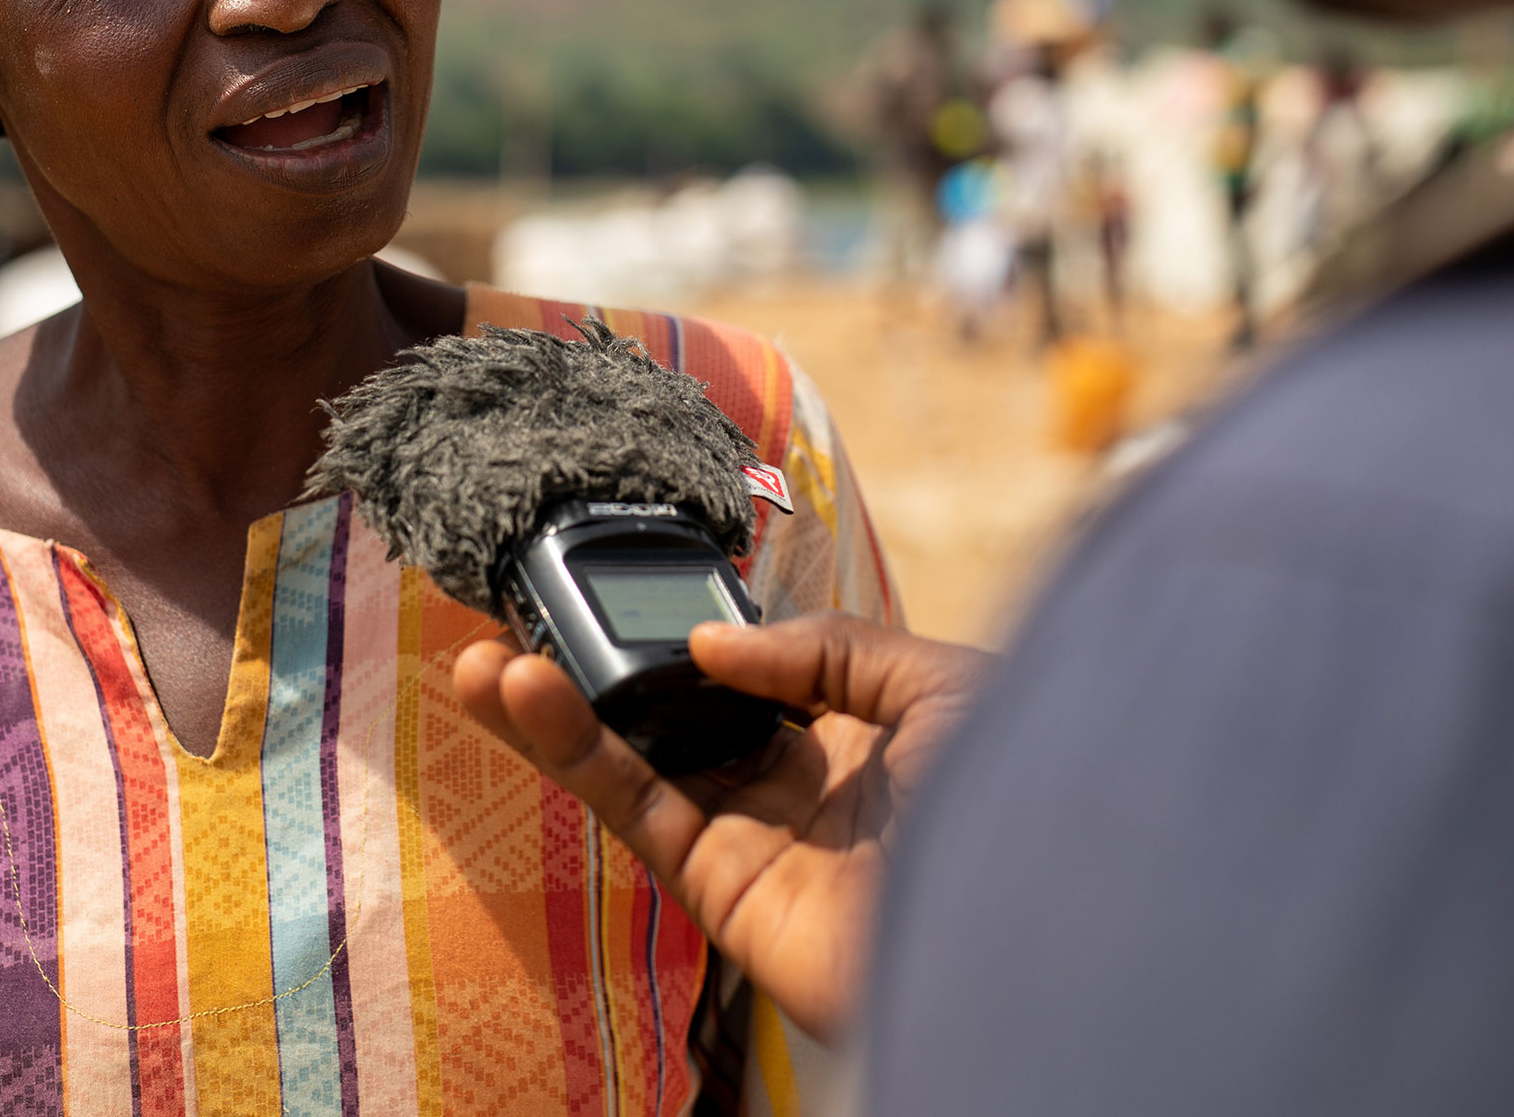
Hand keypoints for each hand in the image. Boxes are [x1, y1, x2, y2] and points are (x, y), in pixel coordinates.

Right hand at [453, 614, 990, 1042]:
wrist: (1032, 928)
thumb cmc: (1017, 799)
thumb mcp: (941, 684)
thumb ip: (829, 647)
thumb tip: (712, 645)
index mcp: (865, 732)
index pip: (758, 672)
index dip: (692, 634)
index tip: (636, 586)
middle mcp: (801, 785)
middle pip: (675, 715)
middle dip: (600, 670)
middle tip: (526, 615)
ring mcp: (755, 837)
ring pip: (633, 760)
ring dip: (554, 709)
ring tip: (481, 655)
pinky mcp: (720, 889)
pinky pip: (633, 807)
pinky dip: (572, 751)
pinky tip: (524, 692)